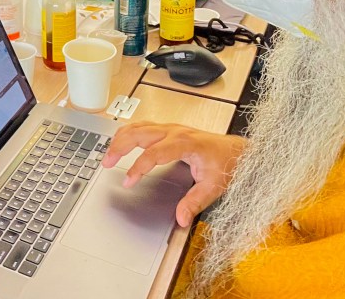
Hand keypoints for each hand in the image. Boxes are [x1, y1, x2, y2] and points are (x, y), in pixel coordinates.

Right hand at [102, 122, 246, 226]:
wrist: (237, 150)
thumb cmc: (227, 163)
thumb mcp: (214, 187)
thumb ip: (195, 202)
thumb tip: (181, 218)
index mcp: (185, 143)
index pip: (153, 154)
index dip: (138, 168)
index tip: (128, 181)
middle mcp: (175, 131)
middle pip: (139, 134)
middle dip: (120, 147)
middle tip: (106, 163)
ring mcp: (170, 128)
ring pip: (138, 126)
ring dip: (121, 138)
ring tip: (108, 154)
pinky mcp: (168, 129)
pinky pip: (143, 126)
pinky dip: (128, 133)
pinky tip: (120, 141)